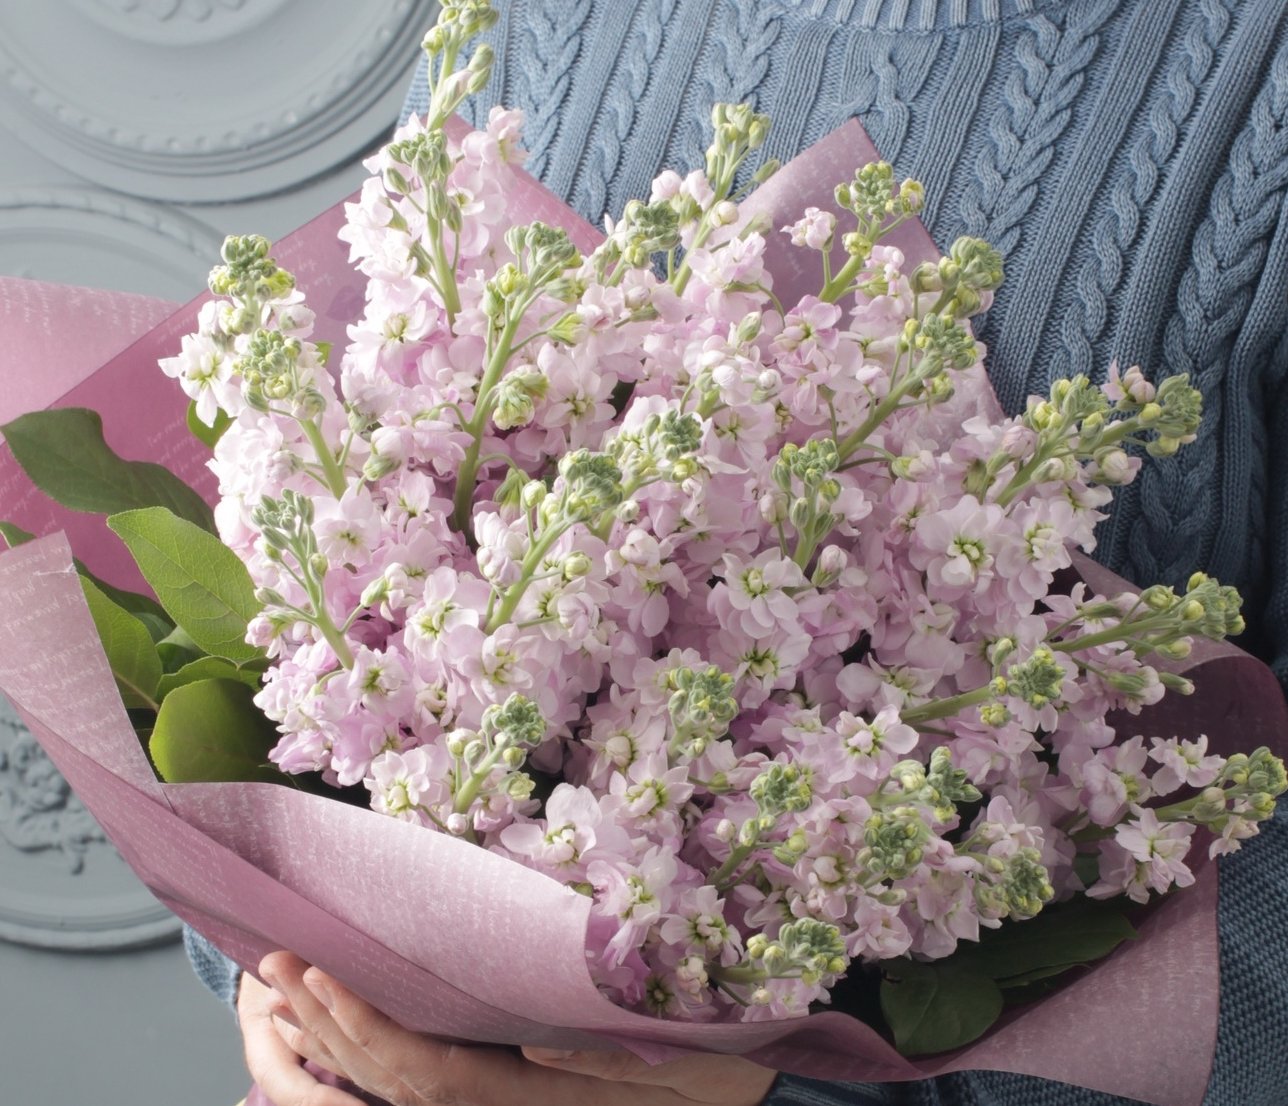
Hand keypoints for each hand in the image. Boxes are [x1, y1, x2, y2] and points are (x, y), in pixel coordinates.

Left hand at [250, 950, 777, 1105]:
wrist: (725, 1103)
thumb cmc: (701, 1083)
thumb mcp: (662, 1069)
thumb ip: (596, 1058)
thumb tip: (528, 1043)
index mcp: (525, 1100)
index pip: (423, 1072)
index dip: (364, 1027)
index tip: (318, 974)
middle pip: (388, 1083)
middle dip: (324, 1025)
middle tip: (272, 966)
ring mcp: (500, 1102)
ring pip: (393, 1090)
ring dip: (333, 1040)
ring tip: (288, 989)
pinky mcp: (506, 1092)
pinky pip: (418, 1085)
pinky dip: (365, 1058)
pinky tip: (340, 1025)